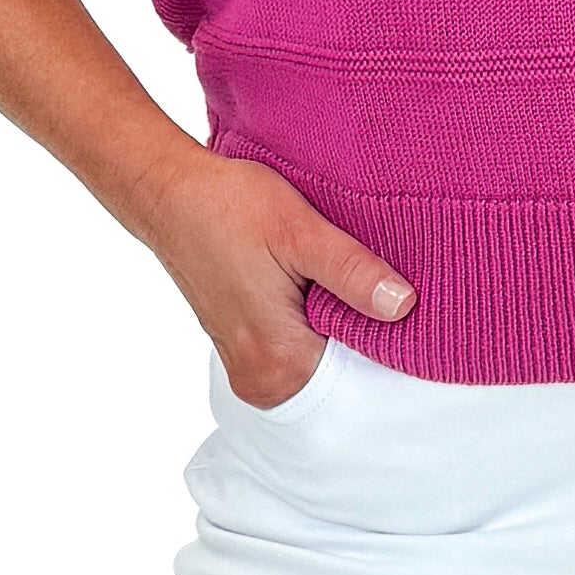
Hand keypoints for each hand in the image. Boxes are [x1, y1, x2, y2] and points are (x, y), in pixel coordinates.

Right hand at [132, 146, 414, 406]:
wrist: (170, 194)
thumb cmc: (229, 207)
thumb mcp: (301, 232)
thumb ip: (353, 274)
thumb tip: (404, 305)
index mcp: (279, 362)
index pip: (363, 375)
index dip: (389, 337)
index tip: (401, 300)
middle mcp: (261, 379)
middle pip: (343, 372)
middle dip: (365, 331)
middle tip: (375, 281)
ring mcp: (249, 368)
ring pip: (323, 359)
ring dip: (341, 324)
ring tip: (337, 278)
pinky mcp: (245, 350)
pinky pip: (300, 350)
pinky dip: (317, 322)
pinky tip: (318, 285)